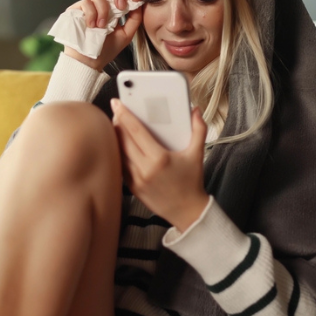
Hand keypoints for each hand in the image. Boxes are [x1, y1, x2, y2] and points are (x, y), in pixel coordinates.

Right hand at [64, 0, 142, 71]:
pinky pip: (86, 3)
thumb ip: (134, 19)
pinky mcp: (76, 10)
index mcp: (113, 8)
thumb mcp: (126, 35)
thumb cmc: (106, 49)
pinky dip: (91, 14)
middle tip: (121, 6)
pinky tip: (92, 26)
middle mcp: (100, 4)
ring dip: (103, 10)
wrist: (89, 61)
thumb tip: (140, 4)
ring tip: (102, 26)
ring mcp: (88, 6)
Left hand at [110, 98, 209, 232]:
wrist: (187, 212)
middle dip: (118, 123)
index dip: (124, 115)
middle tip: (117, 112)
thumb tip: (196, 111)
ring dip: (116, 138)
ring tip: (117, 126)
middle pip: (123, 140)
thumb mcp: (197, 154)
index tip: (117, 103)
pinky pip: (120, 166)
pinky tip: (120, 146)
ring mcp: (136, 180)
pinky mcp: (132, 188)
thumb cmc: (192, 182)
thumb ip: (199, 130)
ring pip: (119, 153)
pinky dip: (118, 154)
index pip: (136, 131)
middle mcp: (144, 169)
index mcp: (159, 158)